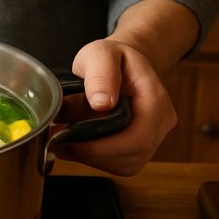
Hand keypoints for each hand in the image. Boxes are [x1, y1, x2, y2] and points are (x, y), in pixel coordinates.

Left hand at [55, 38, 177, 175]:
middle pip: (132, 156)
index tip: (69, 139)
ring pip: (125, 165)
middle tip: (58, 142)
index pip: (137, 138)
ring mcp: (154, 137)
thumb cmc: (112, 58)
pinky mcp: (141, 147)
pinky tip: (77, 145)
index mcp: (155, 100)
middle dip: (92, 154)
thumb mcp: (101, 53)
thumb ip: (101, 73)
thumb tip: (101, 103)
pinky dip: (97, 159)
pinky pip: (121, 164)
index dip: (102, 147)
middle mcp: (161, 123)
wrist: (123, 62)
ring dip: (92, 158)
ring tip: (64, 142)